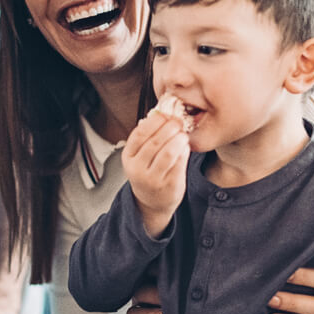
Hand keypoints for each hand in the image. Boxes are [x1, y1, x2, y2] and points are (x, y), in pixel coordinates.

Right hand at [121, 112, 189, 237]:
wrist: (152, 201)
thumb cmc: (148, 171)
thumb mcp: (140, 155)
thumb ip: (149, 137)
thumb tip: (163, 112)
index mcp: (128, 157)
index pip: (140, 134)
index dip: (155, 121)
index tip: (166, 114)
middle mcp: (137, 169)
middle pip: (155, 142)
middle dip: (170, 128)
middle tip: (178, 122)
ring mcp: (152, 179)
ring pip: (168, 153)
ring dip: (178, 139)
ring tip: (183, 135)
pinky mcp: (169, 185)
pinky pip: (179, 164)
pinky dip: (184, 152)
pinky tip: (185, 147)